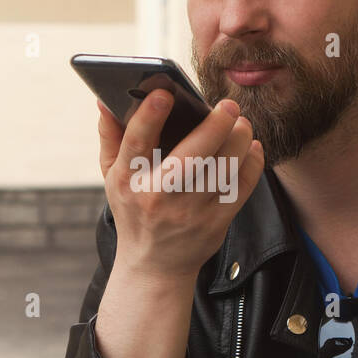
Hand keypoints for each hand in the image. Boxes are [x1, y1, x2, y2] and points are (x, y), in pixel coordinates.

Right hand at [96, 89, 263, 280]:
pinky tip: (251, 146)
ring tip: (241, 123)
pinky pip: (242, 187)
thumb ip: (110, 136)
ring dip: (239, 140)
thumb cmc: (134, 210)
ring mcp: (190, 212)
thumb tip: (105, 99)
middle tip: (228, 105)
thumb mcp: (112, 177)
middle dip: (214, 125)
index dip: (150, 116)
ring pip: (223, 169)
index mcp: (128, 180)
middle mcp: (158, 196)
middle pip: (192, 155)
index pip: (136, 143)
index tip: (165, 93)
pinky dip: (252, 163)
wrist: (154, 265)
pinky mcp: (216, 223)